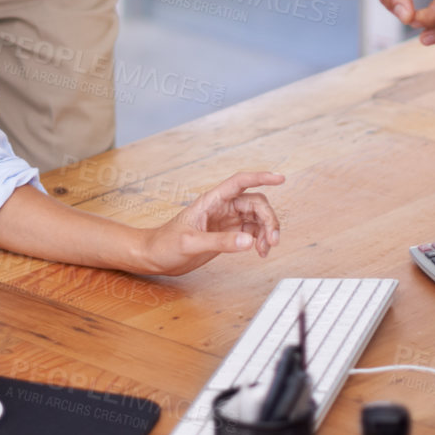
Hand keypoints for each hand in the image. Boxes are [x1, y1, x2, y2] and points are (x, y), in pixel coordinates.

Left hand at [140, 171, 284, 275]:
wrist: (154, 257)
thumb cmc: (165, 244)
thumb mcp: (190, 243)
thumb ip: (220, 242)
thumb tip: (249, 242)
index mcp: (212, 200)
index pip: (240, 182)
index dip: (261, 177)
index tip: (280, 179)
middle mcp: (222, 207)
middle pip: (256, 203)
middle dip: (269, 219)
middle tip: (272, 241)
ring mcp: (226, 221)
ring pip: (257, 218)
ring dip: (267, 231)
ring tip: (266, 249)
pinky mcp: (227, 235)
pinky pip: (251, 232)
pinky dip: (259, 241)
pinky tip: (259, 252)